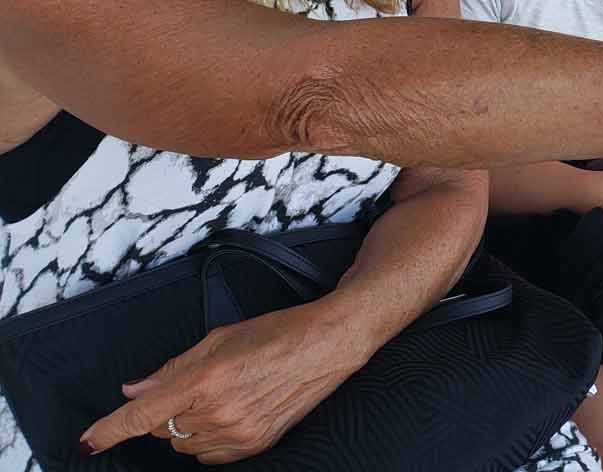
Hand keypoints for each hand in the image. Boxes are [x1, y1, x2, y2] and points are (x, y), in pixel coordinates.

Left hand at [78, 299, 370, 463]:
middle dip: (169, 409)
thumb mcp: (219, 339)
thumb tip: (136, 389)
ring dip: (189, 425)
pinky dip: (210, 438)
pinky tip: (233, 412)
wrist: (328, 344)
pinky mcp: (254, 445)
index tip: (89, 441)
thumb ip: (172, 368)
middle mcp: (219, 412)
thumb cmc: (279, 333)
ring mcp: (238, 433)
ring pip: (185, 443)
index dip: (110, 430)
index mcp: (206, 380)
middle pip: (163, 428)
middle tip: (200, 383)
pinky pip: (209, 454)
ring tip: (224, 394)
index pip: (142, 415)